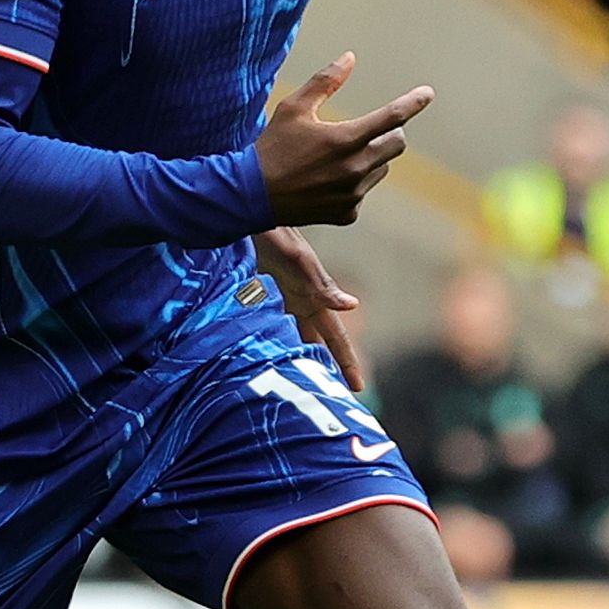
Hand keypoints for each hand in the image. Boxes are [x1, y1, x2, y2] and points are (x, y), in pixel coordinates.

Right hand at [254, 52, 431, 227]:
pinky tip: (326, 180)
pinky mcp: (347, 213)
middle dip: (389, 132)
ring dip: (371, 157)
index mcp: (345, 139)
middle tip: (365, 129)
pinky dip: (354, 182)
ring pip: (381, 168)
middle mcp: (355, 168)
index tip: (427, 94)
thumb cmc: (272, 147)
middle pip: (396, 144)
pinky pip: (364, 192)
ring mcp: (353, 194)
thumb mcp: (294, 107)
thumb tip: (350, 58)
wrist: (251, 196)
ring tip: (337, 157)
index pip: (392, 117)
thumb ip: (325, 81)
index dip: (413, 102)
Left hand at [256, 225, 369, 391]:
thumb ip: (324, 285)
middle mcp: (305, 300)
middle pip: (321, 340)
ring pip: (299, 334)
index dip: (347, 362)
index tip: (356, 388)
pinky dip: (277, 338)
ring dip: (304, 354)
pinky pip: (275, 322)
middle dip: (331, 366)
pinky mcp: (267, 291)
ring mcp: (286, 296)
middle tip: (336, 394)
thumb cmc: (275, 235)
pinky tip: (270, 351)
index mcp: (316, 297)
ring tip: (306, 380)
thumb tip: (352, 307)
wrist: (252, 215)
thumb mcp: (299, 260)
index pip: (336, 337)